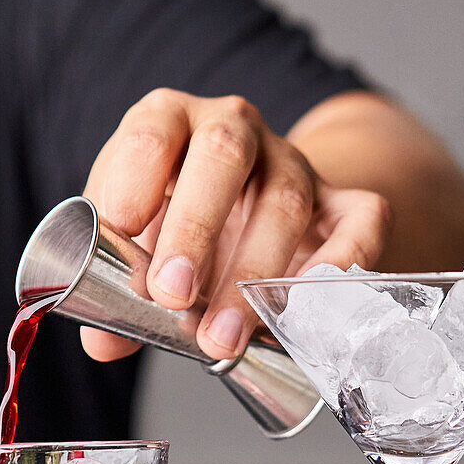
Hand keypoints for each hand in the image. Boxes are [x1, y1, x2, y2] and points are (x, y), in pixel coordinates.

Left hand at [81, 89, 391, 361]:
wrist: (244, 212)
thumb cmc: (175, 223)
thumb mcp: (133, 240)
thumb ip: (112, 286)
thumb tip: (103, 342)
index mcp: (171, 121)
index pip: (152, 132)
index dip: (132, 181)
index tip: (119, 233)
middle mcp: (236, 129)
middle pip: (224, 157)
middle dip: (195, 230)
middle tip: (172, 295)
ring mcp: (295, 164)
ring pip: (286, 200)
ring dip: (252, 275)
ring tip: (221, 338)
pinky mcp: (344, 203)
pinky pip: (360, 221)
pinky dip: (341, 266)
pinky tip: (305, 314)